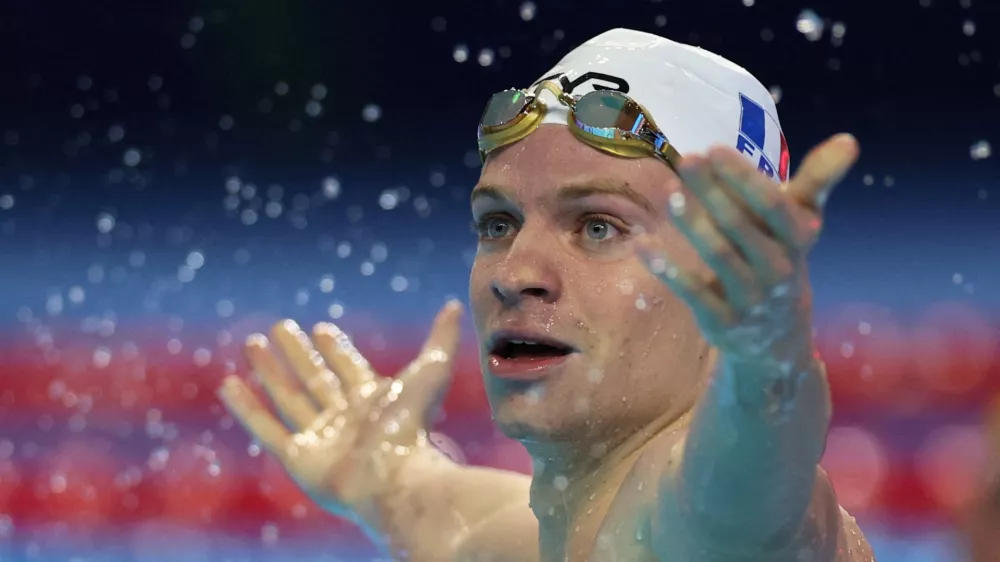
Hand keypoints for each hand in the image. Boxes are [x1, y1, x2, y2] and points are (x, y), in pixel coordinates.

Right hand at [217, 300, 462, 523]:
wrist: (393, 478)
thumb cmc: (413, 426)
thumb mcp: (431, 371)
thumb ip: (441, 337)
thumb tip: (454, 303)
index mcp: (373, 399)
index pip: (349, 367)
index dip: (336, 348)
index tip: (321, 327)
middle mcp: (345, 417)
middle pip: (316, 378)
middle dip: (298, 353)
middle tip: (279, 327)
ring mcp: (321, 437)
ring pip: (288, 397)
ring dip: (269, 371)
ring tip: (252, 343)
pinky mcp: (297, 458)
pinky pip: (266, 429)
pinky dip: (247, 407)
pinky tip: (229, 383)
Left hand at [642, 133, 858, 366]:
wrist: (778, 342)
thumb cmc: (783, 261)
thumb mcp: (801, 226)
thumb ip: (817, 182)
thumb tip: (849, 140)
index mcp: (797, 242)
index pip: (774, 207)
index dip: (745, 179)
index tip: (715, 148)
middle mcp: (778, 271)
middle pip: (742, 227)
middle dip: (713, 192)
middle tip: (686, 159)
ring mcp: (749, 299)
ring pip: (718, 257)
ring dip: (692, 225)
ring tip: (669, 193)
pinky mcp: (721, 322)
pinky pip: (693, 293)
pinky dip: (668, 270)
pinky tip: (643, 246)